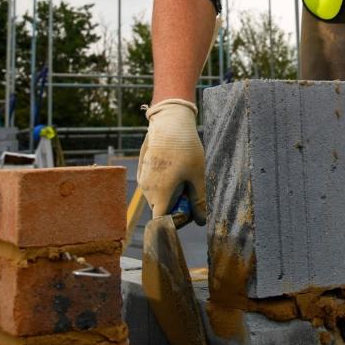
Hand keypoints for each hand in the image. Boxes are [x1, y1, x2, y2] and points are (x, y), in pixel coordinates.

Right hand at [137, 99, 206, 224]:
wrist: (169, 123)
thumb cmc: (185, 149)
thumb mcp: (198, 176)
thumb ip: (199, 201)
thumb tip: (201, 221)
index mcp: (159, 194)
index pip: (162, 221)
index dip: (176, 221)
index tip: (189, 211)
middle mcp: (147, 190)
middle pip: (161, 208)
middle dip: (176, 205)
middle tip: (191, 189)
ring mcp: (143, 179)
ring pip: (157, 196)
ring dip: (170, 192)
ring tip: (184, 174)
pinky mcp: (143, 169)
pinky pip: (153, 184)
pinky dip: (164, 181)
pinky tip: (175, 166)